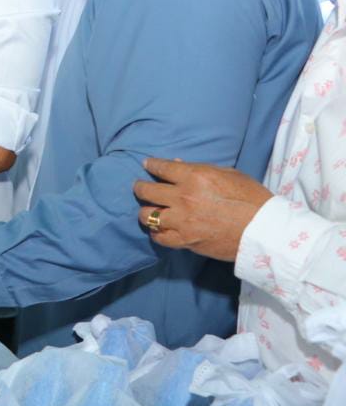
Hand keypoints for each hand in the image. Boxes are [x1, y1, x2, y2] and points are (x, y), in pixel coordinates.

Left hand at [133, 158, 271, 261]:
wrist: (265, 231)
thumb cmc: (252, 198)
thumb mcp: (229, 175)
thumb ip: (200, 169)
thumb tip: (176, 165)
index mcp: (195, 177)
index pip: (161, 168)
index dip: (151, 165)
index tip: (147, 165)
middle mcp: (183, 198)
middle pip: (146, 191)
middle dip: (140, 187)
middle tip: (140, 187)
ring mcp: (182, 221)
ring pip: (147, 215)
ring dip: (146, 211)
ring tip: (149, 210)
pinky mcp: (185, 241)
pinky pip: (159, 237)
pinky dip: (157, 232)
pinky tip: (160, 228)